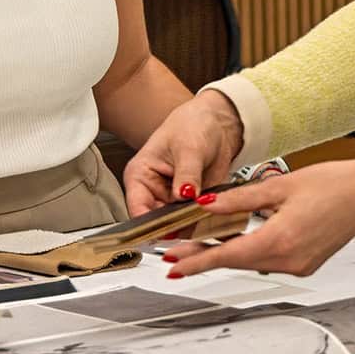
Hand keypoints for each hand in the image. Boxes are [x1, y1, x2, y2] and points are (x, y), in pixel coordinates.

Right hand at [124, 92, 244, 214]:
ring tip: (206, 214)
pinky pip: (195, 221)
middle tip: (193, 220)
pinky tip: (214, 215)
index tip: (168, 229)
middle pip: (157, 222)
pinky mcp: (191, 204)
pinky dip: (204, 221)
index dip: (149, 224)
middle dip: (175, 226)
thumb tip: (184, 195)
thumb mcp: (189, 148)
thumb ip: (186, 174)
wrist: (217, 123)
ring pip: (177, 226)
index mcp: (140, 176)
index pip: (137, 208)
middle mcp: (153, 192)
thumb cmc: (192, 125)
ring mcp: (173, 200)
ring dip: (191, 224)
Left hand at [160, 156, 354, 277]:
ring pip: (251, 262)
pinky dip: (249, 252)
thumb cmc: (334, 184)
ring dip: (226, 254)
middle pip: (236, 262)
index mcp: (281, 238)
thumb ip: (240, 198)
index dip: (198, 262)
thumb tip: (207, 203)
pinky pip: (268, 260)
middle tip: (177, 254)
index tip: (175, 266)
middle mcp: (290, 259)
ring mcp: (298, 266)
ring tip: (200, 245)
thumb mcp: (280, 185)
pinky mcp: (304, 264)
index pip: (228, 255)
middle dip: (205, 257)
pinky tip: (236, 241)